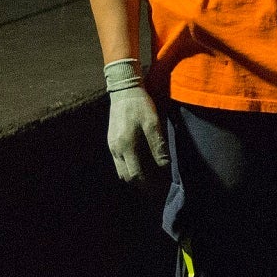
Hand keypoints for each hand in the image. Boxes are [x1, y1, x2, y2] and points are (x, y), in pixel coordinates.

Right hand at [103, 58, 168, 183]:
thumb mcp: (153, 123)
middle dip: (141, 184)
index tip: (161, 187)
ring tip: (152, 175)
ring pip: (122, 171)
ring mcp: (111, 146)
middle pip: (127, 177)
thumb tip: (165, 165)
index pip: (136, 175)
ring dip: (135, 176)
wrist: (124, 90)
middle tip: (158, 185)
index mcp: (126, 146)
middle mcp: (116, 150)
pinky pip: (119, 162)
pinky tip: (142, 163)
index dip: (148, 184)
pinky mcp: (111, 142)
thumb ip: (158, 145)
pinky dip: (130, 166)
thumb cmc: (140, 105)